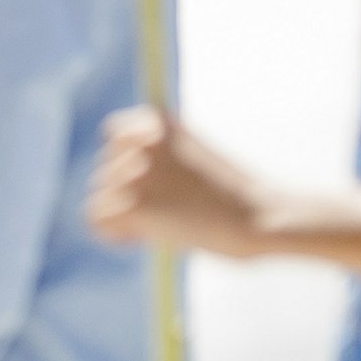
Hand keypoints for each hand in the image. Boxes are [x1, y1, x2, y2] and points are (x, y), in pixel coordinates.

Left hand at [87, 108, 267, 257]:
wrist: (262, 216)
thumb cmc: (234, 194)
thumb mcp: (192, 157)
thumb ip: (158, 157)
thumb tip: (114, 177)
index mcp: (158, 120)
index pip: (114, 135)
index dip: (126, 163)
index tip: (152, 183)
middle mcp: (142, 140)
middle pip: (106, 172)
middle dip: (129, 195)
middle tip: (169, 212)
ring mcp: (137, 171)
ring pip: (102, 197)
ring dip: (126, 216)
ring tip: (165, 224)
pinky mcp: (135, 203)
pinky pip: (98, 219)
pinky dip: (114, 234)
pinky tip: (141, 239)